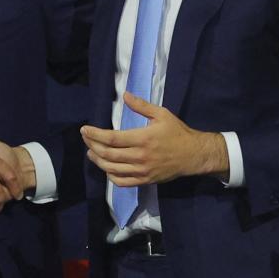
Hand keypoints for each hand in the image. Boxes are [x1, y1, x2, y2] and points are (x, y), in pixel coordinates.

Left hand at [80, 92, 228, 186]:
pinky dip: (111, 176)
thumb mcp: (162, 114)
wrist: (194, 155)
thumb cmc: (177, 132)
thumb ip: (141, 106)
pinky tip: (106, 168)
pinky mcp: (145, 180)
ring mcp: (142, 171)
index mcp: (143, 139)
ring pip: (112, 169)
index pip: (112, 138)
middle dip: (92, 146)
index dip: (95, 134)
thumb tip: (124, 95)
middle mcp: (140, 156)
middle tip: (85, 138)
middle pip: (108, 154)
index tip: (84, 129)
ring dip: (98, 161)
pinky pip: (123, 182)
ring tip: (91, 152)